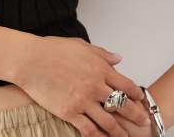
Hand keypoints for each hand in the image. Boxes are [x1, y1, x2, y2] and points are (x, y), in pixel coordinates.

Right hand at [15, 35, 151, 136]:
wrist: (30, 60)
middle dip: (135, 115)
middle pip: (122, 105)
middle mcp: (95, 85)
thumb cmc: (52, 49)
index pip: (126, 85)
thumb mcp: (80, 45)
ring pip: (108, 122)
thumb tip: (119, 59)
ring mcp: (83, 100)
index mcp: (99, 68)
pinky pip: (89, 129)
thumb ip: (102, 54)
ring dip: (119, 132)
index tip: (140, 100)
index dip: (136, 95)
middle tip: (143, 123)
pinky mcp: (70, 112)